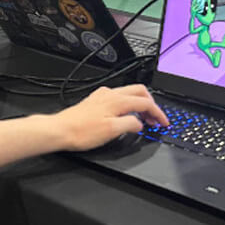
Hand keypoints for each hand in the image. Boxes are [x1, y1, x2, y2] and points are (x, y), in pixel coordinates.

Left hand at [51, 85, 168, 150]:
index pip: (145, 103)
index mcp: (117, 100)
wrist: (60, 130)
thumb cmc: (81, 132)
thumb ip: (130, 125)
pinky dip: (128, 105)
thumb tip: (139, 123)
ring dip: (140, 104)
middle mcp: (110, 94)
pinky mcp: (96, 101)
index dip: (158, 113)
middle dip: (151, 104)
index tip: (163, 123)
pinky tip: (125, 116)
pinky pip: (119, 98)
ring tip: (143, 119)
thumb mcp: (112, 131)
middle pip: (139, 92)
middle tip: (155, 119)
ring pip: (129, 94)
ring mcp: (102, 96)